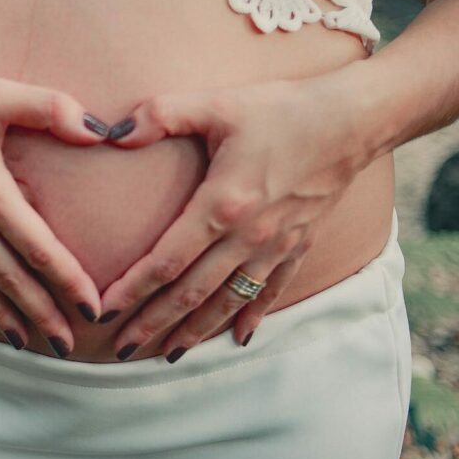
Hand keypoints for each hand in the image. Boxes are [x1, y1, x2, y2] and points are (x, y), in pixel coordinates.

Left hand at [97, 76, 374, 361]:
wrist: (354, 120)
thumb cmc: (281, 109)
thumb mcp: (216, 104)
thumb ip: (160, 115)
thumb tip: (110, 133)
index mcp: (222, 205)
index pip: (166, 260)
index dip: (133, 289)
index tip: (104, 310)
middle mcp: (248, 236)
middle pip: (191, 292)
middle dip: (153, 323)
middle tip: (121, 349)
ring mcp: (276, 246)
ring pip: (227, 301)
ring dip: (195, 330)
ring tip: (167, 354)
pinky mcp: (299, 245)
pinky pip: (270, 291)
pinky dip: (251, 316)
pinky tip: (237, 337)